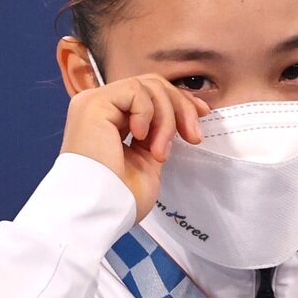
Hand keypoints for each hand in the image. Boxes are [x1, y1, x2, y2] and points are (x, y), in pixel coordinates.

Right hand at [61, 74, 209, 221]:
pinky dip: (148, 113)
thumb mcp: (147, 162)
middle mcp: (101, 108)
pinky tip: (140, 137)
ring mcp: (95, 103)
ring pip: (148, 87)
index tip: (203, 114)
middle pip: (153, 85)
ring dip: (166, 118)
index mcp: (111, 120)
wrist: (101, 211)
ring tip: (159, 152)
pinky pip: (135, 90)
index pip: (149, 95)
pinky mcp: (94, 104)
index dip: (180, 100)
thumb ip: (158, 136)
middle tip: (193, 136)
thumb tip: (182, 119)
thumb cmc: (120, 198)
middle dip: (181, 107)